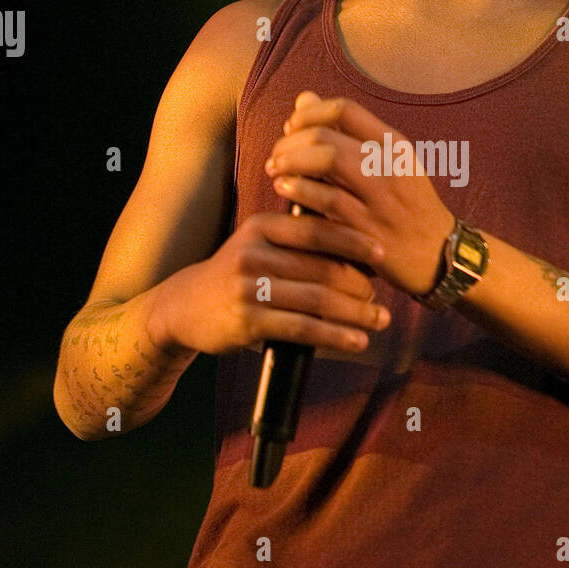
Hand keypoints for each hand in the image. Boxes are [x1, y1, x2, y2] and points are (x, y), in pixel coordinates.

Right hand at [148, 207, 391, 355]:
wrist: (185, 306)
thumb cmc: (237, 274)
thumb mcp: (258, 243)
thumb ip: (298, 240)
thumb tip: (360, 246)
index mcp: (262, 226)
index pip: (318, 231)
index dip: (355, 242)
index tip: (383, 253)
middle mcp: (254, 252)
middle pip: (323, 268)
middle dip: (360, 285)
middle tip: (381, 298)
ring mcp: (249, 287)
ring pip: (318, 299)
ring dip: (356, 313)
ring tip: (380, 320)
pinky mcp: (248, 321)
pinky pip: (303, 328)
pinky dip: (336, 335)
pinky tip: (357, 341)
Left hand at [266, 91, 455, 297]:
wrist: (439, 255)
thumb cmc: (406, 206)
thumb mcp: (388, 163)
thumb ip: (345, 133)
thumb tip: (303, 99)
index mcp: (396, 145)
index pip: (345, 110)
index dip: (309, 114)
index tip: (292, 128)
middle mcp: (391, 166)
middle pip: (329, 135)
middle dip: (291, 141)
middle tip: (276, 154)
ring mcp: (382, 198)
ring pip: (328, 162)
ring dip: (291, 162)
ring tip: (275, 169)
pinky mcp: (369, 229)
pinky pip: (327, 201)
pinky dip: (300, 190)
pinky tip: (285, 189)